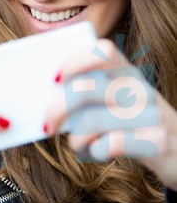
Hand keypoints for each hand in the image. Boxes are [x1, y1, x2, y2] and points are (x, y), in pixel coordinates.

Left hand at [45, 39, 176, 190]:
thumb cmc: (138, 124)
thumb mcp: (122, 100)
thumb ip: (93, 93)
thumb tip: (50, 97)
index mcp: (128, 72)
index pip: (103, 50)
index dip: (74, 61)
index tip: (54, 80)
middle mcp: (139, 88)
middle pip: (86, 88)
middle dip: (57, 109)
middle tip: (47, 125)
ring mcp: (149, 115)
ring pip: (92, 121)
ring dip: (76, 138)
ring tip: (78, 143)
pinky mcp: (156, 141)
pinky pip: (110, 144)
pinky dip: (95, 151)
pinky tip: (98, 151)